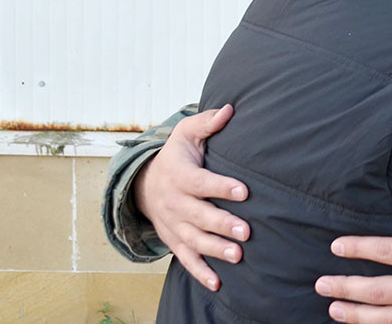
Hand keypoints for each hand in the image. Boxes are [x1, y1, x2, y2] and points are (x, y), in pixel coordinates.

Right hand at [133, 104, 249, 290]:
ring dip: (215, 250)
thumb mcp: (186, 134)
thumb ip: (207, 122)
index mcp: (179, 175)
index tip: (244, 191)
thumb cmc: (176, 155)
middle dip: (222, 224)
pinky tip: (218, 283)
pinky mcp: (174, 240)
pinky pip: (186, 259)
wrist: (145, 183)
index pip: (201, 182)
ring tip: (238, 256)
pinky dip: (200, 272)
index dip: (221, 187)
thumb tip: (229, 109)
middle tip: (246, 231)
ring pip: (194, 240)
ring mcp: (173, 224)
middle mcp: (174, 203)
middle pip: (199, 216)